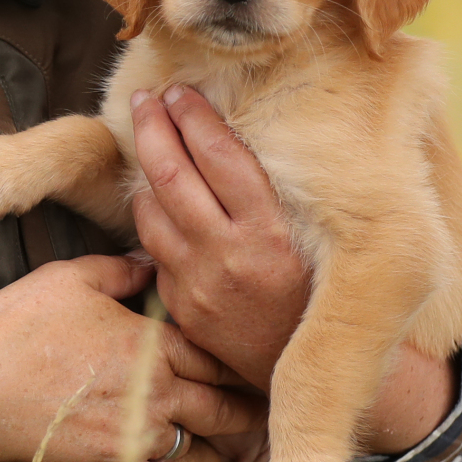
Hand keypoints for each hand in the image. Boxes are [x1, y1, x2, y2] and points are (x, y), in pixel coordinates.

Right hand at [0, 254, 260, 461]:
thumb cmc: (18, 325)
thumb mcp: (71, 278)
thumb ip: (122, 270)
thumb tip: (154, 260)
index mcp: (152, 342)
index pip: (214, 351)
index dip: (242, 356)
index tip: (264, 359)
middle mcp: (158, 391)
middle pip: (220, 400)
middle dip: (249, 404)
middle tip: (273, 408)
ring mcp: (138, 434)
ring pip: (199, 442)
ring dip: (226, 447)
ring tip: (249, 449)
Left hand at [129, 86, 310, 390]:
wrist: (306, 370)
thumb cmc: (318, 294)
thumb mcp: (312, 240)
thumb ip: (272, 196)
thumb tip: (231, 138)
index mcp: (271, 233)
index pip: (221, 157)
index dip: (196, 116)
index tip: (182, 91)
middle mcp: (229, 256)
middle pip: (173, 175)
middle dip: (153, 127)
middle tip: (146, 98)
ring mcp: (197, 284)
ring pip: (151, 211)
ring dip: (143, 169)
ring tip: (145, 137)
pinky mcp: (180, 307)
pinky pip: (153, 251)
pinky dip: (150, 218)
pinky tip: (152, 197)